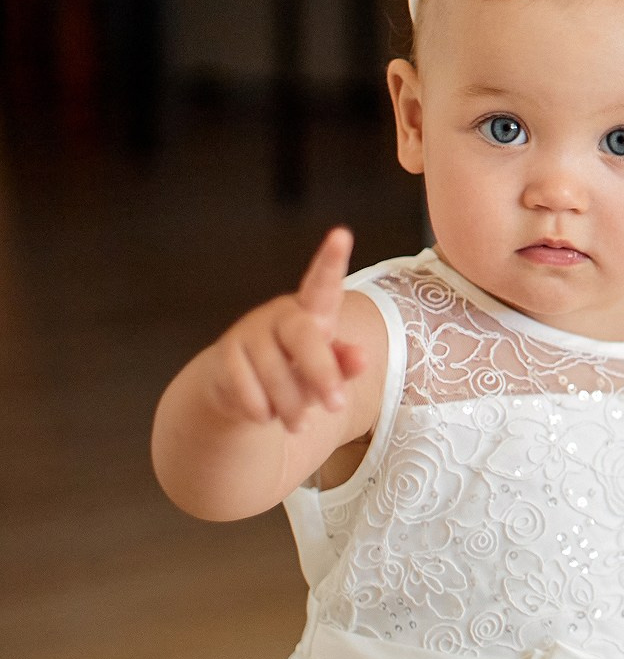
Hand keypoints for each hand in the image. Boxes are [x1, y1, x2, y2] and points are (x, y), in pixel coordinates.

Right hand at [206, 228, 367, 432]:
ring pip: (275, 374)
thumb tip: (362, 358)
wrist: (245, 393)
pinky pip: (248, 391)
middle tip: (337, 406)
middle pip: (304, 338)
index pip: (322, 283)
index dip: (331, 260)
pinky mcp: (225, 357)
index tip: (341, 234)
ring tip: (299, 423)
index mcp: (311, 312)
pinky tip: (267, 414)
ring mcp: (248, 333)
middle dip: (322, 374)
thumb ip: (344, 364)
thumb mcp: (327, 368)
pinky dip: (263, 412)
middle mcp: (279, 315)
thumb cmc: (298, 371)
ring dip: (292, 407)